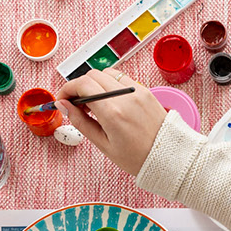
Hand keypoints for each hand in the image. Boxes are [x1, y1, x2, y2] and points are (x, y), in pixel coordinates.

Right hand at [55, 68, 169, 175]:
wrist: (168, 157)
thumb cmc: (137, 157)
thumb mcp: (103, 144)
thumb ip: (81, 122)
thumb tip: (64, 105)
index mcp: (113, 112)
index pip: (82, 85)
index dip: (67, 89)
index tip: (62, 99)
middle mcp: (125, 96)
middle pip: (92, 75)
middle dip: (79, 86)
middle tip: (76, 105)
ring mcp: (137, 91)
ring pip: (106, 73)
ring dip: (94, 84)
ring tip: (94, 105)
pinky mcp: (145, 90)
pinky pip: (122, 78)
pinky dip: (110, 84)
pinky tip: (109, 102)